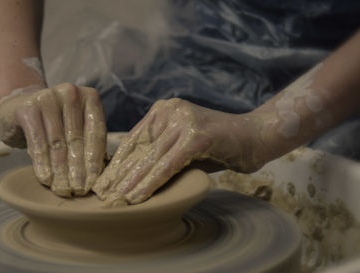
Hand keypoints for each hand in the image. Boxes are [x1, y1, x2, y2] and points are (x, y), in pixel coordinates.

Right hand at [0, 83, 106, 196]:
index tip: (94, 182)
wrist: (17, 107)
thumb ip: (88, 143)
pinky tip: (45, 179)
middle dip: (78, 168)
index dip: (95, 160)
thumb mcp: (74, 127)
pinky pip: (37, 140)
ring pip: (57, 142)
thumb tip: (102, 176)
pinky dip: (42, 162)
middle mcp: (71, 93)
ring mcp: (49, 97)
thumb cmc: (54, 123)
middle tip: (79, 190)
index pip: (96, 132)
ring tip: (63, 189)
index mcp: (89, 97)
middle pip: (77, 138)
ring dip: (60, 170)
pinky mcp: (28, 107)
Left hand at [93, 98, 269, 205]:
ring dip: (132, 181)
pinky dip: (152, 182)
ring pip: (151, 157)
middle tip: (104, 194)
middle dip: (120, 173)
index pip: (134, 138)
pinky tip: (138, 196)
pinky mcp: (195, 135)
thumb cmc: (220, 145)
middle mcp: (170, 110)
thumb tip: (132, 173)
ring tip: (116, 199)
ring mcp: (183, 120)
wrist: (256, 137)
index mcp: (164, 109)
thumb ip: (161, 153)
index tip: (105, 181)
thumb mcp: (184, 146)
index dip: (118, 162)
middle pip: (139, 147)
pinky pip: (168, 164)